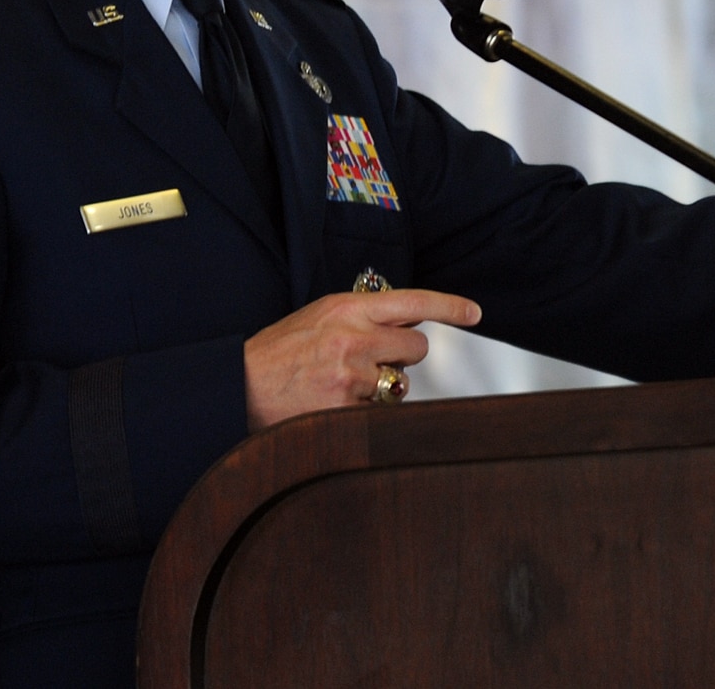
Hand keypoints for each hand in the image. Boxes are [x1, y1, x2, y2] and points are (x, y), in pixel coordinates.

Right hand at [243, 288, 480, 429]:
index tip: (474, 313)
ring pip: (399, 383)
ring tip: (341, 384)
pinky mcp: (347, 408)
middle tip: (374, 361)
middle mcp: (355, 338)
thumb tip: (406, 321)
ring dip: (382, 387)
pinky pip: (381, 412)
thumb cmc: (279, 352)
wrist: (239, 385)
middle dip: (403, 357)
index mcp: (348, 308)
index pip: (414, 301)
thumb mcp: (320, 316)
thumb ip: (361, 316)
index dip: (450, 306)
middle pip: (417, 348)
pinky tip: (335, 404)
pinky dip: (366, 412)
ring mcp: (352, 375)